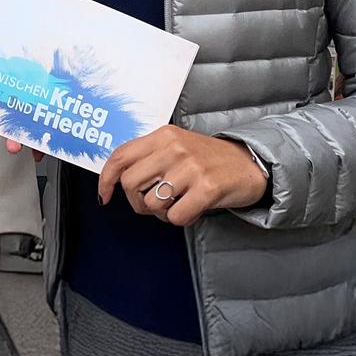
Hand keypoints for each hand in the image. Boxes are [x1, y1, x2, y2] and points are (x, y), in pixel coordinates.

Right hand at [0, 33, 41, 160]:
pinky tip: (38, 150)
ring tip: (14, 146)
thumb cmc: (7, 45)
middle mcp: (3, 104)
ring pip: (16, 130)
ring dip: (14, 140)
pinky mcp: (42, 112)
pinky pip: (40, 131)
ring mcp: (23, 109)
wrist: (37, 40)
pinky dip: (39, 143)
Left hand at [95, 125, 268, 226]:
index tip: (104, 196)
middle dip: (137, 202)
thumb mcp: (176, 146)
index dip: (106, 180)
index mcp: (163, 136)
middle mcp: (174, 148)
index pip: (120, 156)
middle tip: (153, 205)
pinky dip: (181, 220)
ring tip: (178, 205)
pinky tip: (192, 210)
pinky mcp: (207, 188)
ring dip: (162, 213)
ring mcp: (191, 168)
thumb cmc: (208, 159)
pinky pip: (176, 216)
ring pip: (152, 203)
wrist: (250, 163)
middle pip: (131, 184)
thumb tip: (116, 180)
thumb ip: (149, 156)